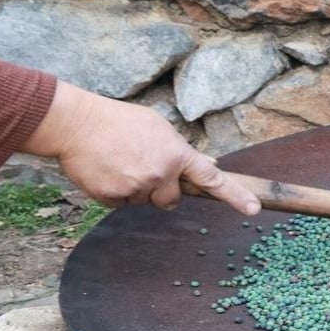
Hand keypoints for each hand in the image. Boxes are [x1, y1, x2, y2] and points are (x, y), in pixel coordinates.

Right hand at [22, 81, 259, 214]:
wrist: (76, 124)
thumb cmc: (118, 121)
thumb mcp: (157, 127)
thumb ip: (181, 150)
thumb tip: (209, 165)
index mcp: (176, 153)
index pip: (212, 179)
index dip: (235, 195)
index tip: (254, 209)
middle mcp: (161, 173)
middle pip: (172, 200)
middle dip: (161, 190)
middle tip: (142, 167)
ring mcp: (138, 187)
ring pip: (146, 202)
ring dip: (137, 189)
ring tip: (119, 163)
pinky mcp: (115, 198)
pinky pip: (122, 204)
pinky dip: (115, 193)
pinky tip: (105, 171)